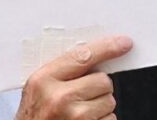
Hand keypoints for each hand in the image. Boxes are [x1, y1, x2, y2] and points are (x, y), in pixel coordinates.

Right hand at [14, 35, 132, 119]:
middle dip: (98, 87)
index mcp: (44, 80)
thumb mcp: (37, 90)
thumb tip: (95, 56)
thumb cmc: (34, 117)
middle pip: (103, 80)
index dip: (106, 48)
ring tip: (80, 113)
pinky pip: (111, 119)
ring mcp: (76, 117)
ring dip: (101, 107)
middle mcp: (59, 98)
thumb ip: (61, 72)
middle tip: (82, 96)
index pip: (82, 56)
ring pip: (109, 101)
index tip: (123, 43)